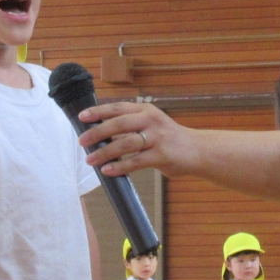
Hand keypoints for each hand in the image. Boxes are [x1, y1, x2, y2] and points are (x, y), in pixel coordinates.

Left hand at [76, 101, 200, 177]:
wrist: (197, 150)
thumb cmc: (169, 138)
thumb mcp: (151, 124)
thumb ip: (131, 126)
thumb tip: (100, 134)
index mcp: (145, 110)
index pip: (117, 108)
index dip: (98, 111)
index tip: (82, 117)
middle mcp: (151, 120)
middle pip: (118, 124)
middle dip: (97, 132)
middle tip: (82, 141)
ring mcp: (157, 138)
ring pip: (125, 143)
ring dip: (104, 152)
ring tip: (90, 159)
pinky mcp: (161, 155)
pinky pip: (136, 161)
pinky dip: (119, 166)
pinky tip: (108, 170)